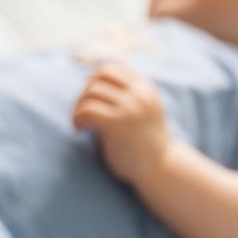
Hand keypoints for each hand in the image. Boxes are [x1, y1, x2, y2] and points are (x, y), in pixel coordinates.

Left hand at [71, 62, 172, 182]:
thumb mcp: (144, 110)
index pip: (113, 68)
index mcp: (146, 88)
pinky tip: (80, 131)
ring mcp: (129, 108)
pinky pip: (86, 111)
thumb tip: (90, 80)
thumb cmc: (145, 143)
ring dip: (79, 107)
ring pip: (90, 93)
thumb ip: (128, 95)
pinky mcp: (117, 124)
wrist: (160, 169)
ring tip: (81, 124)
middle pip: (99, 76)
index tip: (91, 99)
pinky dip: (77, 119)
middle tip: (83, 112)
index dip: (96, 81)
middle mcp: (140, 94)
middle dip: (85, 92)